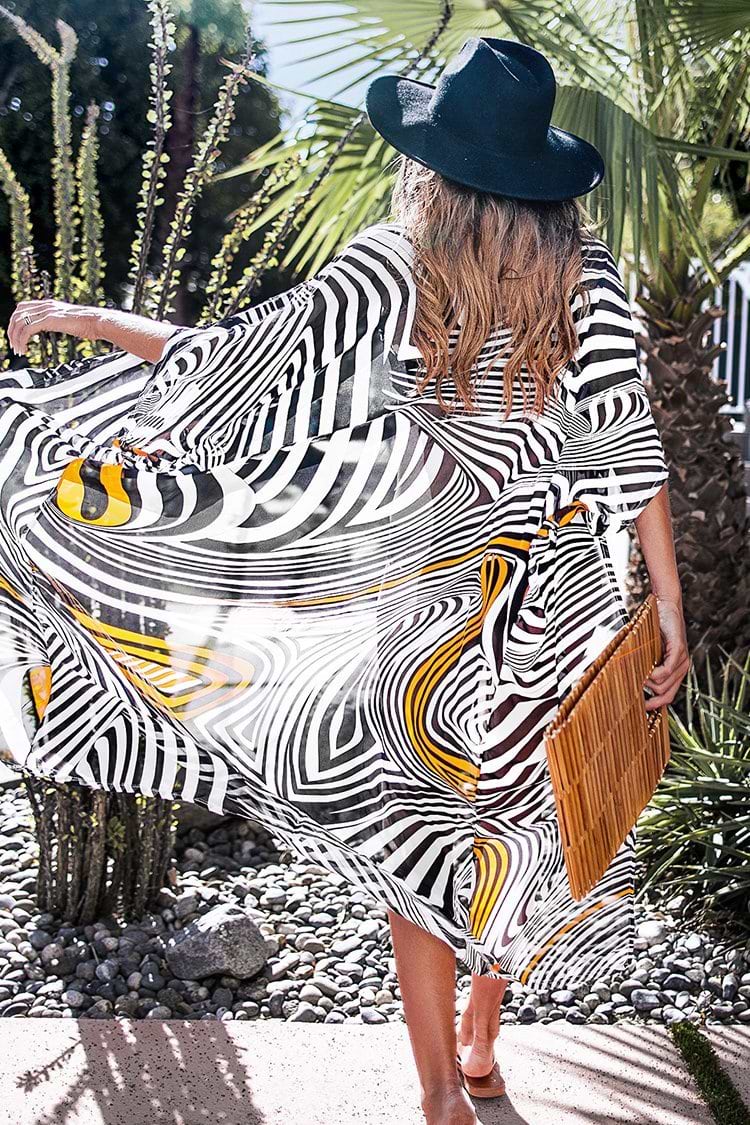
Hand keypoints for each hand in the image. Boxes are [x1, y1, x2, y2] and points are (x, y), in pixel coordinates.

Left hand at [7, 299, 100, 355]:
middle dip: (12, 331)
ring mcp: (47, 312)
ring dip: (15, 338)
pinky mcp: (49, 320)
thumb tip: (51, 328)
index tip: (16, 335)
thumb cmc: (89, 324)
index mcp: (49, 305)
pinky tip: (24, 349)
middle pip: (17, 314)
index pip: (22, 308)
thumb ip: (56, 322)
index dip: (15, 321)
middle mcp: (46, 306)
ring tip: (18, 350)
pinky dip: (22, 340)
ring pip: (20, 322)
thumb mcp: (68, 321)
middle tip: (14, 345)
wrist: (98, 322)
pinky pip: (27, 330)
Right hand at [643, 595, 689, 710]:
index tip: (641, 708)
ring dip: (648, 682)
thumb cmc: (654, 628)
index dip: (655, 706)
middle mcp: (682, 667)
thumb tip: (631, 683)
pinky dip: (654, 674)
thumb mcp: (650, 652)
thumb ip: (646, 666)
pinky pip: (666, 672)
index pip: (668, 698)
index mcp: (676, 670)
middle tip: (636, 690)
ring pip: (664, 686)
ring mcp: (682, 660)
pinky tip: (646, 669)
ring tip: (639, 671)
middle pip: (666, 696)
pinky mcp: (679, 650)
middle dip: (650, 697)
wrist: (665, 605)